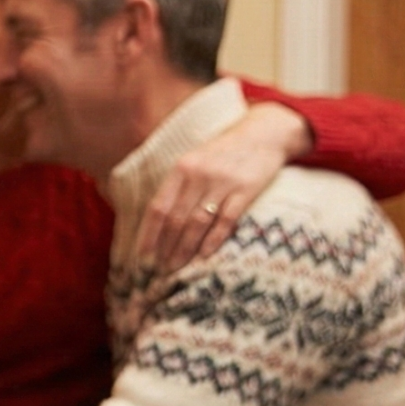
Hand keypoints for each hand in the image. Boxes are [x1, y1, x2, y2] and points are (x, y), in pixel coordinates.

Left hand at [136, 101, 307, 270]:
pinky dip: (213, 240)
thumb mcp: (194, 161)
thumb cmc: (223, 153)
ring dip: (184, 249)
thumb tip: (156, 222)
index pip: (157, 208)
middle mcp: (198, 175)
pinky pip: (225, 220)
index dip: (148, 235)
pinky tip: (204, 256)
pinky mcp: (246, 189)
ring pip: (197, 223)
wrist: (263, 133)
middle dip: (164, 249)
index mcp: (180, 169)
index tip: (141, 258)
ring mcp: (222, 182)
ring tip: (176, 269)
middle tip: (158, 272)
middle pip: (175, 219)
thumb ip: (177, 187)